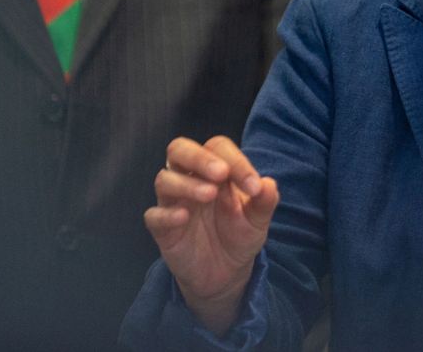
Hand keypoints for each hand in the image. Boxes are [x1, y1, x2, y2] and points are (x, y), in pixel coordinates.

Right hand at [144, 136, 279, 334]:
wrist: (226, 273)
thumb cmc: (240, 234)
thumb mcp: (258, 219)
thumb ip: (264, 201)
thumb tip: (268, 184)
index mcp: (216, 170)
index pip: (218, 148)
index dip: (236, 161)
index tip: (254, 187)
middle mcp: (191, 179)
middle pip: (179, 150)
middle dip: (199, 157)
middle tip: (221, 173)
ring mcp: (174, 202)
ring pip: (164, 179)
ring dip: (186, 184)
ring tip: (209, 195)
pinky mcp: (162, 229)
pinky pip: (154, 215)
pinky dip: (166, 214)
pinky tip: (183, 217)